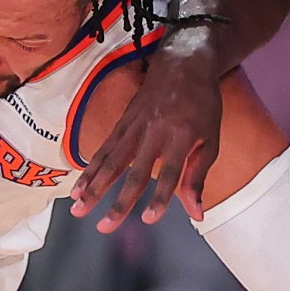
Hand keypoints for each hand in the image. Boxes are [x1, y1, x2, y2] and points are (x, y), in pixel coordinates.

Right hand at [69, 36, 221, 229]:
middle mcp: (154, 131)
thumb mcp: (210, 139)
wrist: (183, 62)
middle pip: (134, 172)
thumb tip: (196, 214)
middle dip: (118, 202)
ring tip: (79, 209)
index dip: (160, 197)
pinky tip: (79, 187)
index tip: (149, 219)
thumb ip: (198, 177)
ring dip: (94, 187)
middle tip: (104, 228)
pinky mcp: (123, 122)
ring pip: (111, 161)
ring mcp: (135, 126)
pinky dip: (90, 169)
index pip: (170, 173)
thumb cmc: (203, 105)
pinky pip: (104, 149)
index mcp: (181, 136)